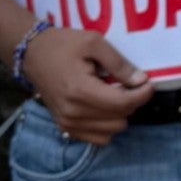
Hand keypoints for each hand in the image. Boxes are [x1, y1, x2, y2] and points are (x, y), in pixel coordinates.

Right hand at [19, 28, 153, 143]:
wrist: (31, 54)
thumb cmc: (63, 45)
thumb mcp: (94, 43)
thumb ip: (119, 63)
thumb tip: (140, 81)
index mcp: (80, 91)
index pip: (123, 103)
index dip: (143, 94)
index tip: (148, 83)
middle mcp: (72, 113)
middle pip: (120, 118)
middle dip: (131, 101)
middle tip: (128, 84)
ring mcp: (67, 123)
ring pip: (112, 130)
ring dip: (120, 114)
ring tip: (114, 94)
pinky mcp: (65, 128)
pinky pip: (98, 138)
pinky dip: (107, 125)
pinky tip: (104, 107)